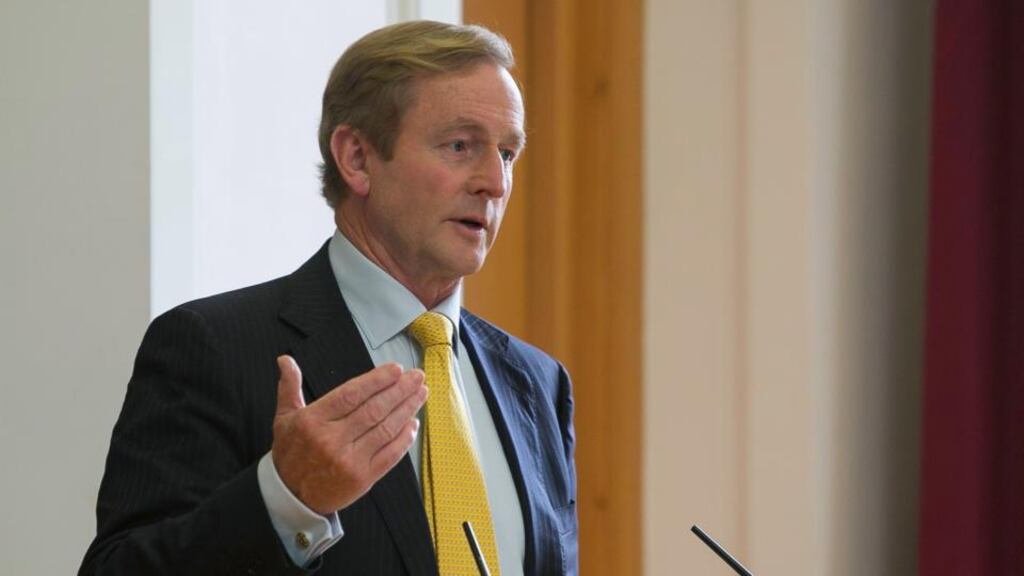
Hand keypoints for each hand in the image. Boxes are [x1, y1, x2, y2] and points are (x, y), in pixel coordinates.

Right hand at [271, 355, 426, 514]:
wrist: (291, 497)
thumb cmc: (291, 454)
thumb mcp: (284, 418)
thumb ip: (289, 387)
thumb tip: (286, 360)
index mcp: (313, 421)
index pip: (351, 394)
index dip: (376, 380)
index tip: (396, 369)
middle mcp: (331, 440)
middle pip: (373, 409)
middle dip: (399, 390)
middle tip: (416, 376)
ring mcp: (349, 460)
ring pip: (385, 429)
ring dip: (407, 409)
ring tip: (420, 393)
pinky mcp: (363, 478)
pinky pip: (390, 454)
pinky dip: (404, 438)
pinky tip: (413, 423)